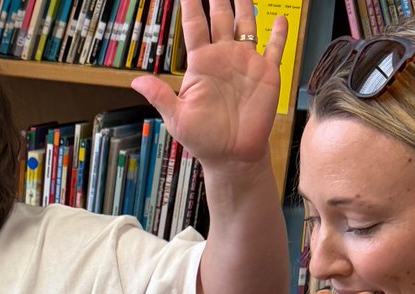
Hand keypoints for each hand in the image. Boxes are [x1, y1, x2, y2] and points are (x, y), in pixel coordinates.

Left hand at [132, 0, 285, 169]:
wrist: (232, 157)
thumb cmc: (203, 140)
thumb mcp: (177, 118)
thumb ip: (160, 95)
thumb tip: (134, 81)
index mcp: (201, 63)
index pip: (194, 24)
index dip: (191, 2)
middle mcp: (223, 57)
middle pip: (220, 15)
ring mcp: (245, 62)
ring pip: (246, 23)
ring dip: (245, 3)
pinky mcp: (266, 73)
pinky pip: (274, 47)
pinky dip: (278, 32)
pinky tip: (280, 17)